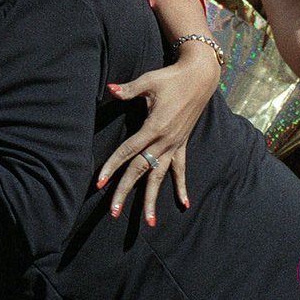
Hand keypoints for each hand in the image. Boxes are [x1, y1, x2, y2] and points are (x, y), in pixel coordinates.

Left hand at [97, 47, 217, 226]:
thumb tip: (110, 90)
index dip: (112, 166)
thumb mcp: (149, 81)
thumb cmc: (171, 77)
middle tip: (113, 212)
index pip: (128, 151)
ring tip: (149, 222)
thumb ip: (129, 89)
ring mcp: (175, 144)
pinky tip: (184, 204)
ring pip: (160, 176)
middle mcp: (165, 140)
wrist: (200, 77)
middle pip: (141, 170)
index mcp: (154, 127)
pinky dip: (182, 187)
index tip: (99, 182)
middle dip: (126, 191)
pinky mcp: (182, 144)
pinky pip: (181, 169)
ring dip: (153, 199)